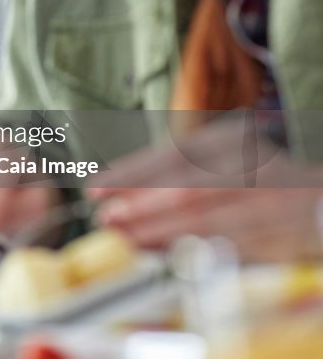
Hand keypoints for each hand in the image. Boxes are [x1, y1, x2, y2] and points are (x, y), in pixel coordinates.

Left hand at [88, 115, 322, 260]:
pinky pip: (224, 247)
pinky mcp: (275, 238)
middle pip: (185, 190)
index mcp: (230, 142)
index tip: (96, 188)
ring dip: (156, 233)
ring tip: (125, 239)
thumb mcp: (220, 151)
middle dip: (139, 207)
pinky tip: (160, 255)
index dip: (130, 174)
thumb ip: (177, 165)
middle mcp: (249, 170)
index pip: (171, 156)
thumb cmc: (256, 170)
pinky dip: (188, 252)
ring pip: (203, 222)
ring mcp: (264, 205)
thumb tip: (122, 186)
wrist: (318, 195)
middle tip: (106, 218)